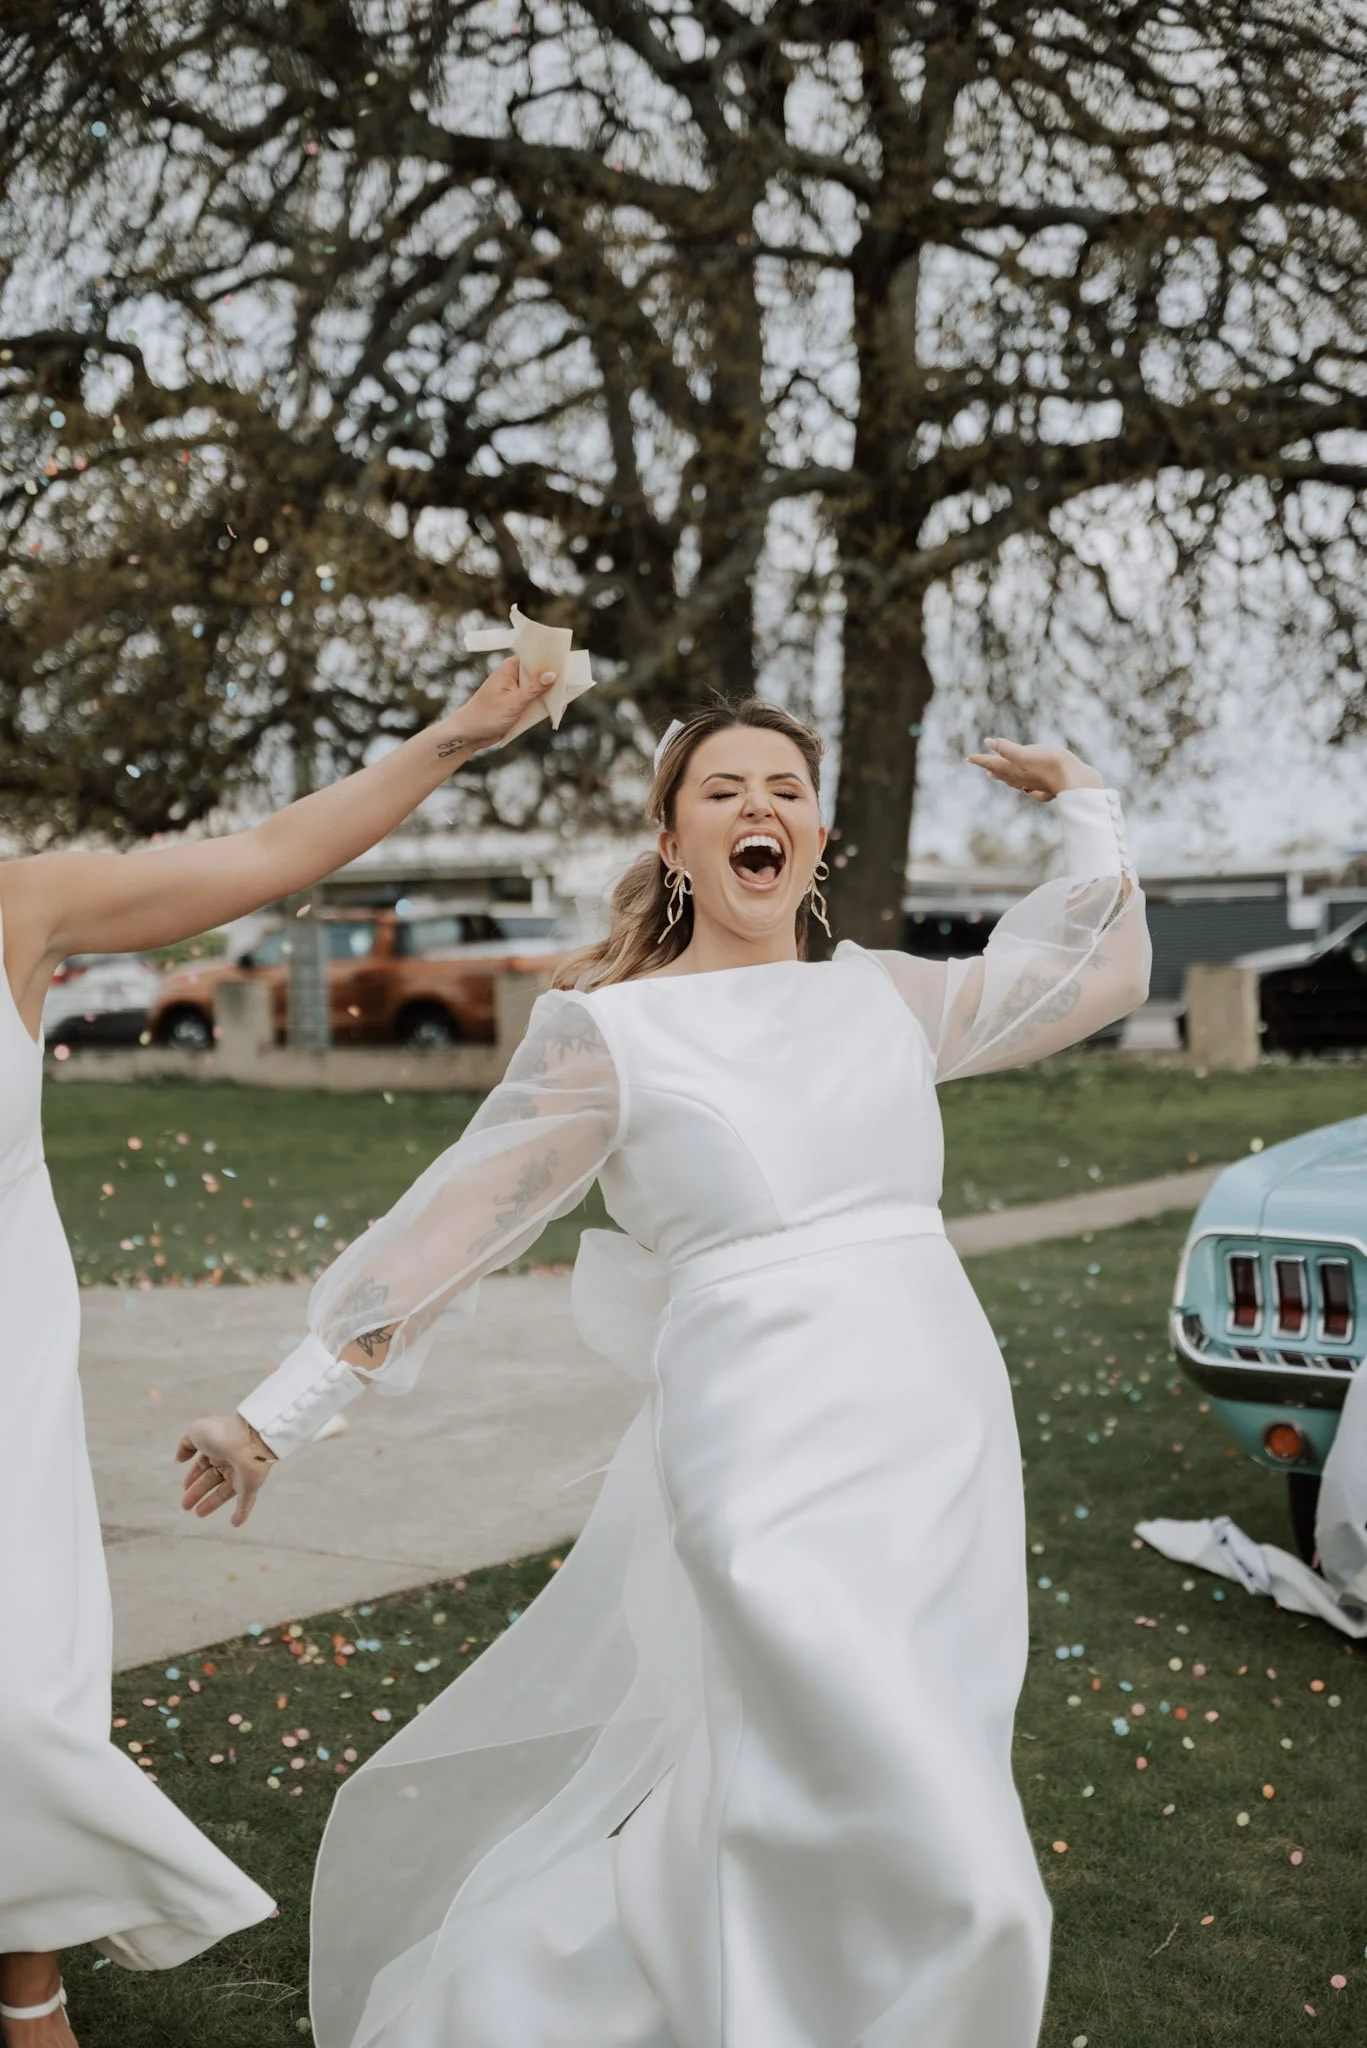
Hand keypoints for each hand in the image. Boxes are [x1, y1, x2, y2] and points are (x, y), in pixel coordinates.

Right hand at [176, 1412, 277, 1527]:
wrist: (249, 1440)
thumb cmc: (221, 1433)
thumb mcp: (196, 1432)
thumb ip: (185, 1445)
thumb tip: (178, 1460)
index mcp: (217, 1448)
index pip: (203, 1465)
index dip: (193, 1476)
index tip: (184, 1488)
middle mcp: (229, 1461)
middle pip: (210, 1480)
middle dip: (197, 1492)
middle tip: (184, 1507)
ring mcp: (241, 1475)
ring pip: (224, 1493)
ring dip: (211, 1504)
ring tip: (197, 1514)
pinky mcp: (250, 1487)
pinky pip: (246, 1503)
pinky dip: (241, 1513)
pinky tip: (235, 1523)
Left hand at [439, 654, 557, 753]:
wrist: (470, 735)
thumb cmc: (486, 716)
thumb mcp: (513, 702)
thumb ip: (534, 689)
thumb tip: (553, 675)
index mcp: (510, 668)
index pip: (534, 657)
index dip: (550, 658)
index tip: (567, 661)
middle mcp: (514, 676)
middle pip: (540, 672)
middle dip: (554, 678)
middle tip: (573, 683)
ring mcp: (517, 690)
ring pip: (540, 688)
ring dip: (551, 694)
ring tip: (567, 699)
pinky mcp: (519, 704)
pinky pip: (536, 701)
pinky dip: (545, 705)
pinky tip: (556, 711)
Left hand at [966, 737, 1103, 801]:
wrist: (1078, 781)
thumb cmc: (1052, 765)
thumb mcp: (1026, 753)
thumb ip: (1007, 749)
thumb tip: (988, 742)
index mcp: (1014, 769)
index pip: (992, 763)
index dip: (980, 759)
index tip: (968, 758)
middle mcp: (1023, 779)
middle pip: (1002, 774)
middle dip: (992, 768)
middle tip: (983, 766)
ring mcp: (1036, 785)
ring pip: (1016, 782)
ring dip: (1006, 777)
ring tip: (998, 775)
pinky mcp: (1050, 788)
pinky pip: (1033, 789)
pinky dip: (1026, 787)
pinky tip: (1029, 790)